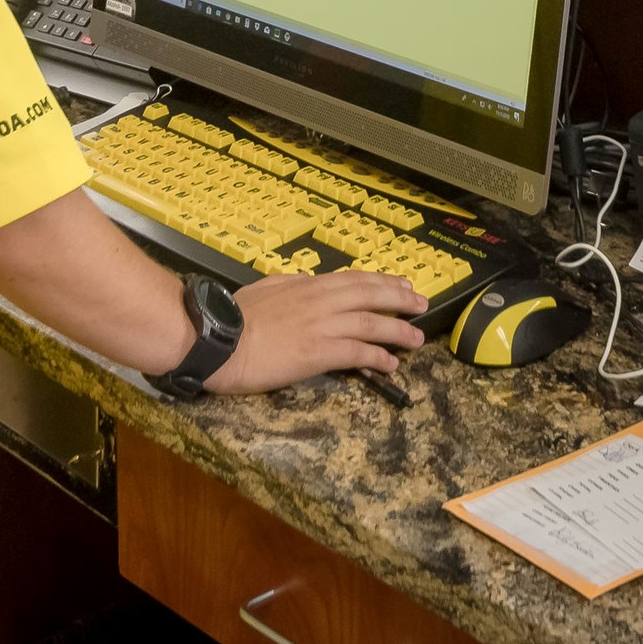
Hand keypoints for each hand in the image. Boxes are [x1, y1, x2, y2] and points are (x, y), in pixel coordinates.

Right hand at [207, 270, 427, 391]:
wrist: (221, 339)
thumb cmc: (236, 315)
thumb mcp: (266, 287)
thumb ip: (291, 283)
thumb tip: (306, 281)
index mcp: (308, 284)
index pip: (354, 280)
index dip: (381, 281)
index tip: (402, 284)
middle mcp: (321, 301)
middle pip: (371, 296)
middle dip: (400, 299)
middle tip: (421, 304)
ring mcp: (323, 325)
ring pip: (371, 323)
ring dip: (398, 331)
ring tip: (416, 338)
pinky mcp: (320, 352)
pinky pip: (358, 353)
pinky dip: (378, 357)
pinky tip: (391, 363)